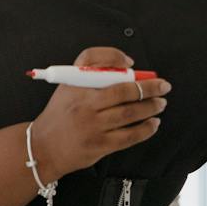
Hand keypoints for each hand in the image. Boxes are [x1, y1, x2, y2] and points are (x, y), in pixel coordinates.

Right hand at [27, 46, 171, 179]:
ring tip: (161, 103)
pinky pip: (130, 136)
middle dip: (149, 87)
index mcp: (74, 86)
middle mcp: (84, 104)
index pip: (93, 60)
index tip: (132, 63)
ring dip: (151, 107)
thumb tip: (127, 69)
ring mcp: (93, 125)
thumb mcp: (67, 89)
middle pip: (123, 90)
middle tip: (164, 86)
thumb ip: (90, 76)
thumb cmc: (59, 116)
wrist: (42, 148)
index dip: (115, 57)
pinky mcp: (100, 145)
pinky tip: (153, 123)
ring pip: (130, 113)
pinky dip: (146, 129)